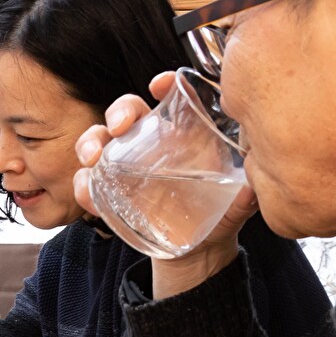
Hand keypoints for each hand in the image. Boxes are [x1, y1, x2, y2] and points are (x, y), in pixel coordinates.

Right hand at [72, 71, 253, 298]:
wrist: (198, 251)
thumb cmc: (219, 216)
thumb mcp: (238, 204)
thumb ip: (246, 195)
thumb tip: (252, 189)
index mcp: (184, 136)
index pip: (172, 99)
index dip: (164, 85)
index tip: (160, 85)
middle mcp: (152, 145)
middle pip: (128, 112)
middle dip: (119, 111)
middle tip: (120, 126)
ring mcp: (127, 168)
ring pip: (100, 141)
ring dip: (90, 142)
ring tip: (93, 157)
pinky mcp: (111, 195)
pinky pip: (89, 184)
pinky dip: (82, 185)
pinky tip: (88, 193)